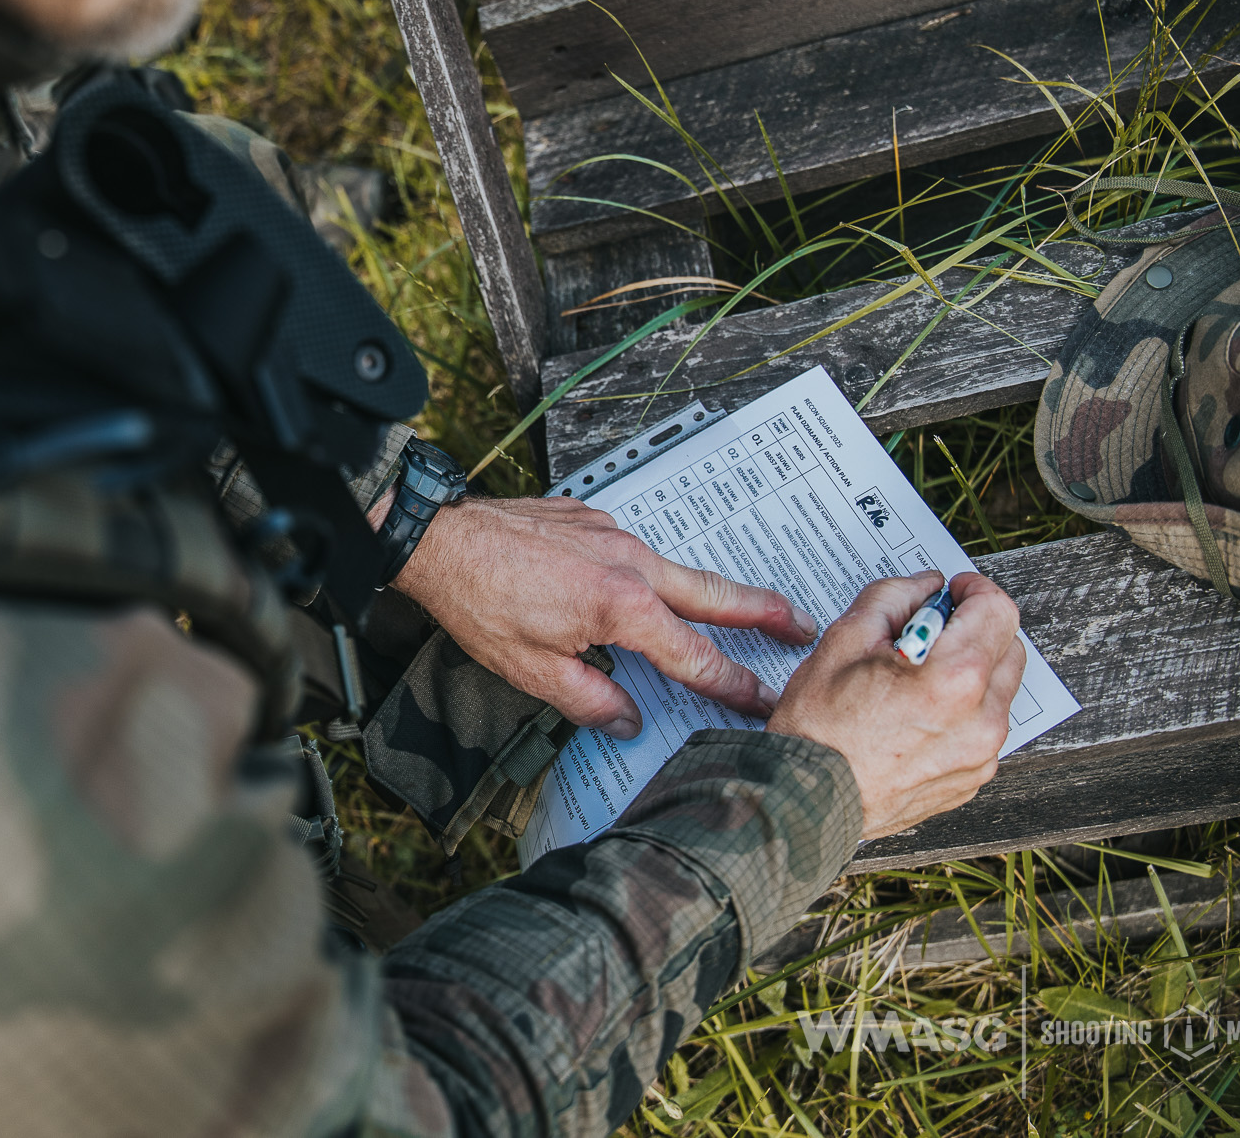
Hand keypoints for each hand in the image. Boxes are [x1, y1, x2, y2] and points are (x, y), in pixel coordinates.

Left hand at [382, 494, 818, 738]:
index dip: (733, 685)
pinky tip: (645, 586)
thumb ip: (590, 700)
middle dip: (763, 612)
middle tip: (802, 627)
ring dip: (711, 590)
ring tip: (741, 608)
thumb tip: (628, 721)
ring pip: (676, 568)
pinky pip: (635, 550)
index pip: (694, 657)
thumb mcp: (531, 672)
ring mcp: (611, 533)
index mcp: (623, 607)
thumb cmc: (477, 600)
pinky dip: (653, 572)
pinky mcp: (589, 518)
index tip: (765, 701)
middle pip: (713, 593)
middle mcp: (630, 562)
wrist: (437, 535)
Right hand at [767, 570, 1025, 838]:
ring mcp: (982, 754)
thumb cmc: (819, 727)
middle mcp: (981, 719)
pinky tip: (918, 715)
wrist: (806, 799)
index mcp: (953, 678)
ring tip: (918, 679)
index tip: (953, 592)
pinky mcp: (974, 778)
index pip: (998, 610)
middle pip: (1009, 647)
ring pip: (1000, 689)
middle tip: (930, 632)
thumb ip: (893, 598)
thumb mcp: (844, 640)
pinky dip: (964, 711)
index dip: (974, 589)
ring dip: (972, 671)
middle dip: (975, 629)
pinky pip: (984, 727)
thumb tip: (925, 588)